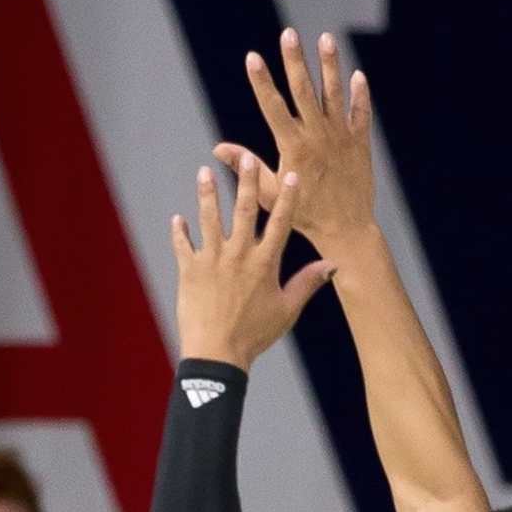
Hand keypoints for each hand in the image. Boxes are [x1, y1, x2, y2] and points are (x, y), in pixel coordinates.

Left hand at [172, 154, 333, 368]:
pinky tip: (177, 219)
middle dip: (247, 182)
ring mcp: (211, 260)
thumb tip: (333, 266)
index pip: (280, 223)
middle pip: (244, 210)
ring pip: (209, 219)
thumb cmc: (255, 334)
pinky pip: (182, 246)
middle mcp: (238, 255)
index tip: (291, 175)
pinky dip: (179, 232)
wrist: (217, 353)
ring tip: (205, 172)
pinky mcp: (189, 271)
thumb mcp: (287, 310)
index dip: (287, 198)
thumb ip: (307, 283)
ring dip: (207, 194)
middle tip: (247, 158)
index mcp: (264, 263)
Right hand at [214, 30, 374, 250]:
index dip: (262, 81)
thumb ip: (246, 165)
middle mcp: (318, 136)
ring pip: (334, 94)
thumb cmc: (303, 214)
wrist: (345, 229)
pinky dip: (360, 95)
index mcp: (293, 146)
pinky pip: (361, 113)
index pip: (273, 106)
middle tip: (288, 33)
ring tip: (326, 39)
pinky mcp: (360, 143)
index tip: (253, 57)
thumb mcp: (269, 192)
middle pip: (304, 91)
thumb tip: (218, 148)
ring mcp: (341, 137)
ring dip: (330, 65)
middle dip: (294, 60)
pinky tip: (357, 75)